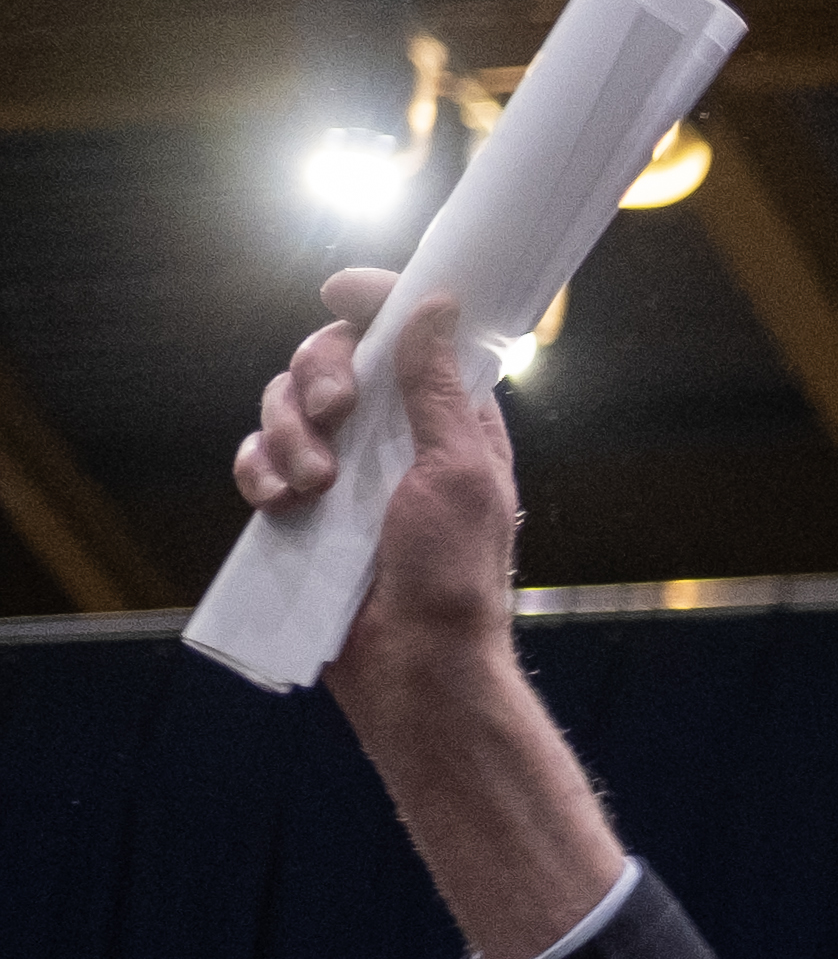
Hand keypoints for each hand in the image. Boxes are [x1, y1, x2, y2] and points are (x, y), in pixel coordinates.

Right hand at [240, 269, 529, 703]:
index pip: (408, 337)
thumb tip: (438, 306)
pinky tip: (276, 502)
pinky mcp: (302, 509)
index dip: (376, 303)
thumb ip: (439, 390)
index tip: (340, 292)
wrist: (413, 665)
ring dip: (288, 433)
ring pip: (286, 407)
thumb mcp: (459, 472)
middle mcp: (394, 438)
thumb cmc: (454, 575)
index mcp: (448, 422)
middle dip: (319, 376)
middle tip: (336, 416)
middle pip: (332, 360)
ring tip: (313, 487)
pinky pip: (258, 461)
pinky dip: (257, 470)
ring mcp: (344, 473)